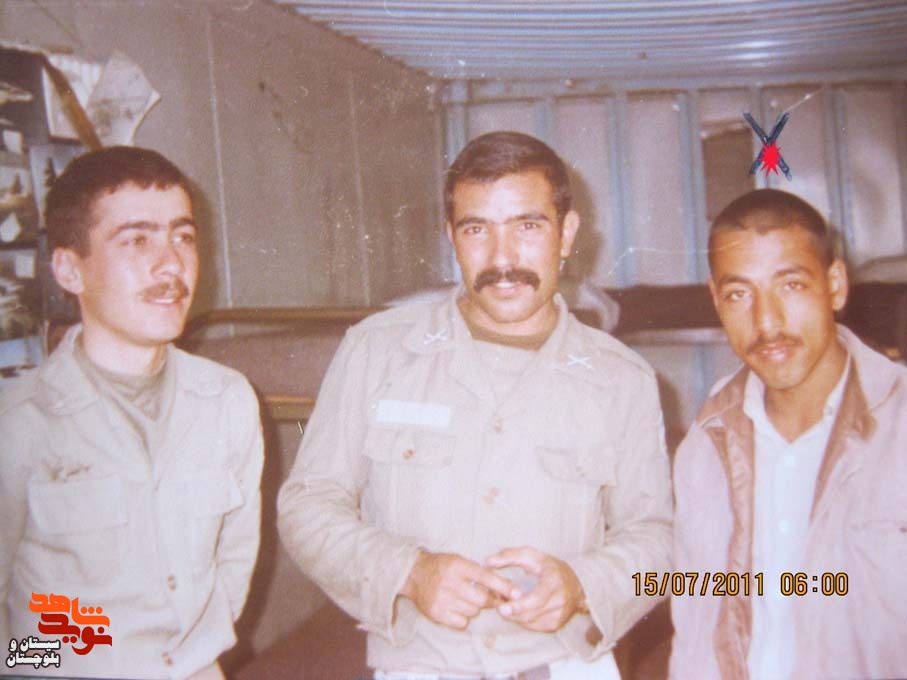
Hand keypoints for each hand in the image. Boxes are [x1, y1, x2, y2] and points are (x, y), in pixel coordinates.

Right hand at [400, 550, 514, 628]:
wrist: (413, 574)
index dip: (503, 586)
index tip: (516, 593)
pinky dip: (463, 616)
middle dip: (488, 599)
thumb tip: (504, 587)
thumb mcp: (458, 560)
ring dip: (474, 607)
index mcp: (457, 566)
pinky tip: (456, 606)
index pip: (485, 577)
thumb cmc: (441, 566)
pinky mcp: (436, 613)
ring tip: (464, 598)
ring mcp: (441, 599)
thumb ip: (478, 572)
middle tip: (486, 596)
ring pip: (472, 611)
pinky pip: (461, 621)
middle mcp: (449, 582)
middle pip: (481, 599)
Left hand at [486, 546, 585, 632]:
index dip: (519, 606)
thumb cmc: (549, 567)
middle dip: (511, 612)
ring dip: (513, 616)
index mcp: (555, 581)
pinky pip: (532, 626)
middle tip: (497, 605)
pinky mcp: (555, 624)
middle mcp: (560, 600)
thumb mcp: (532, 555)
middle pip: (530, 613)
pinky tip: (516, 610)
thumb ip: (509, 555)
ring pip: (529, 622)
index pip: (537, 599)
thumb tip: (488, 562)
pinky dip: (520, 619)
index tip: (502, 608)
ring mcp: (559, 615)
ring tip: (504, 605)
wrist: (576, 583)